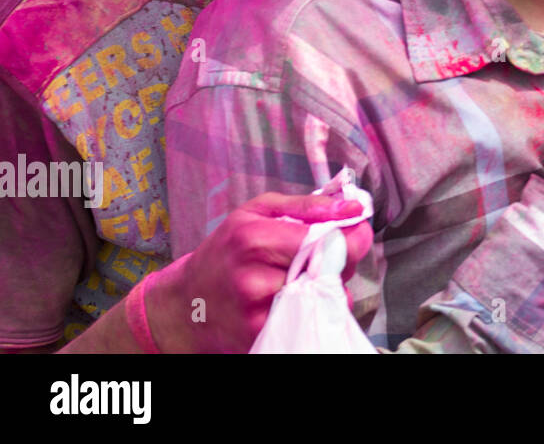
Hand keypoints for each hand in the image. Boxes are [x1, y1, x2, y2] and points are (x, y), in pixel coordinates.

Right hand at [152, 192, 372, 353]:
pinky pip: (314, 317)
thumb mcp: (256, 212)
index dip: (352, 236)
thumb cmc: (226, 250)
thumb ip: (306, 206)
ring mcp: (260, 314)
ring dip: (330, 284)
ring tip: (305, 274)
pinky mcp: (264, 337)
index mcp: (255, 240)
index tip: (354, 230)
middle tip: (323, 252)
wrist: (187, 304)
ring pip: (328, 296)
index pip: (327, 241)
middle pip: (333, 269)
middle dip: (341, 258)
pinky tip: (297, 295)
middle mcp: (256, 280)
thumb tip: (351, 208)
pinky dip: (315, 305)